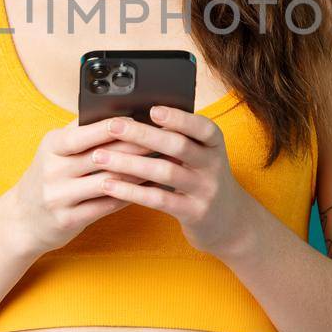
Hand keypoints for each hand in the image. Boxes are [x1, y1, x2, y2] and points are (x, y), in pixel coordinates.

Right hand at [2, 118, 157, 257]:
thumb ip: (81, 135)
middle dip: (136, 146)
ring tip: (164, 163)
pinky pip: (107, 206)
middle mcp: (54, 170)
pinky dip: (132, 195)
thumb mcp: (55, 152)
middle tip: (165, 139)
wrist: (21, 220)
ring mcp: (59, 196)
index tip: (143, 119)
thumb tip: (121, 115)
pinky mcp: (68, 219)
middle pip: (103, 155)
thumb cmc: (48, 178)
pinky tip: (150, 189)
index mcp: (52, 146)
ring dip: (139, 172)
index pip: (87, 131)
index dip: (116, 125)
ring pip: (109, 181)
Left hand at [89, 106, 260, 259]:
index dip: (179, 118)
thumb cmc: (203, 179)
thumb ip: (179, 138)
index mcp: (215, 144)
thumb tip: (135, 116)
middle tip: (113, 126)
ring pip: (165, 173)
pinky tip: (109, 185)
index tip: (152, 109)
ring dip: (129, 163)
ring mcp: (205, 191)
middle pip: (178, 146)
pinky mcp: (194, 214)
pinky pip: (159, 200)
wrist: (231, 222)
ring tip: (99, 157)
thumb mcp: (202, 156)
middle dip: (142, 134)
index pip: (202, 127)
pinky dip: (132, 191)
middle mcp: (214, 165)